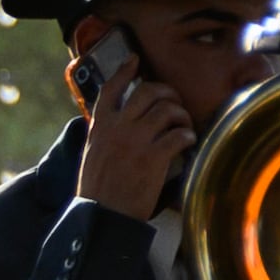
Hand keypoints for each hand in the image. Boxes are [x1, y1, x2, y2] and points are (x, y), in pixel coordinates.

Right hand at [70, 63, 198, 220]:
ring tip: (183, 125)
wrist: (102, 218)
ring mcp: (136, 142)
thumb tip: (116, 121)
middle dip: (167, 92)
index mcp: (100, 128)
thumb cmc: (97, 191)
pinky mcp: (154, 158)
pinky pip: (179, 134)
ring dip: (181, 115)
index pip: (111, 89)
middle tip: (174, 102)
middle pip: (148, 91)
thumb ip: (104, 135)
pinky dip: (187, 135)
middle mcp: (117, 129)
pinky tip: (187, 142)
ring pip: (167, 109)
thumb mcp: (91, 156)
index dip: (125, 71)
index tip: (135, 61)